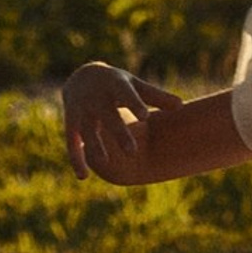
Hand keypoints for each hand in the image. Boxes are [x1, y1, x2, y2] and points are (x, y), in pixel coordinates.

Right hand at [62, 62, 177, 181]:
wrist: (83, 76)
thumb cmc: (117, 84)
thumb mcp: (135, 86)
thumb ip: (156, 97)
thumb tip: (181, 106)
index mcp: (115, 84)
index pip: (125, 94)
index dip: (134, 104)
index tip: (145, 117)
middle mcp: (96, 97)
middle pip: (107, 116)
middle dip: (118, 132)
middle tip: (132, 152)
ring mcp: (81, 110)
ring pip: (87, 130)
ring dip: (95, 145)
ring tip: (106, 162)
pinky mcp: (71, 123)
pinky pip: (71, 143)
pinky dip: (76, 159)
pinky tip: (84, 176)